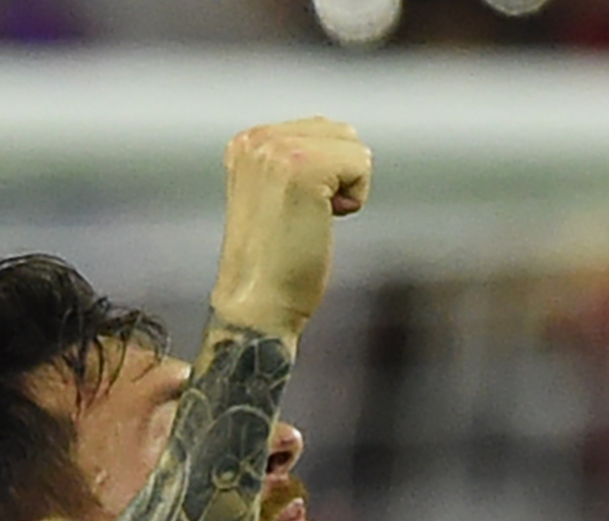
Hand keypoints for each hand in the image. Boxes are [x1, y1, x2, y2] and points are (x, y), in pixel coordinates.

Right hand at [210, 118, 373, 340]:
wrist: (257, 303)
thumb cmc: (274, 264)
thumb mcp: (274, 194)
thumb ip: (294, 161)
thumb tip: (343, 138)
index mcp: (247, 141)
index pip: (321, 130)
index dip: (327, 176)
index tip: (295, 210)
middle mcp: (257, 138)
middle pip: (341, 133)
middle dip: (339, 176)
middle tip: (306, 217)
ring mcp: (277, 149)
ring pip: (353, 147)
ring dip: (347, 186)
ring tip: (312, 218)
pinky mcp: (302, 167)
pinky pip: (361, 164)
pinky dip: (356, 197)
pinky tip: (325, 220)